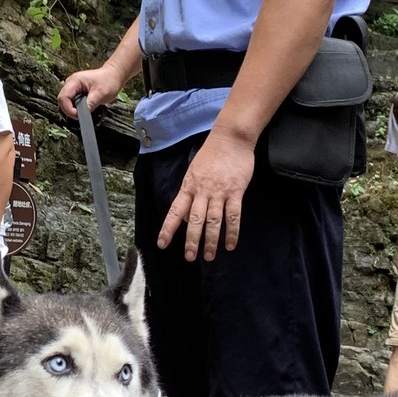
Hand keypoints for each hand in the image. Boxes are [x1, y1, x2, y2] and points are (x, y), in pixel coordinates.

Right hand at [57, 61, 124, 118]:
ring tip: (86, 110)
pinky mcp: (76, 93)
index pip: (63, 97)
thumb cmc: (109, 80)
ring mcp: (73, 88)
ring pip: (66, 103)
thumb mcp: (101, 94)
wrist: (114, 76)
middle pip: (62, 101)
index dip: (68, 109)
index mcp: (75, 81)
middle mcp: (71, 83)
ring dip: (74, 110)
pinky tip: (86, 108)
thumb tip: (82, 115)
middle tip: (82, 116)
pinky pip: (72, 103)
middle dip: (70, 110)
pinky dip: (78, 108)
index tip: (77, 116)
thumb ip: (90, 104)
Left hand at [157, 128, 255, 261]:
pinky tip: (230, 244)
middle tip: (190, 257)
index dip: (168, 229)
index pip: (175, 211)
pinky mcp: (236, 191)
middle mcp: (202, 192)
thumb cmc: (211, 155)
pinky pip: (233, 215)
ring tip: (209, 256)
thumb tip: (185, 219)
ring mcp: (219, 192)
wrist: (230, 138)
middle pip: (194, 220)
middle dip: (191, 241)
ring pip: (213, 221)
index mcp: (188, 187)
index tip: (162, 244)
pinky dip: (232, 231)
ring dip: (211, 240)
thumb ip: (189, 195)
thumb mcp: (193, 172)